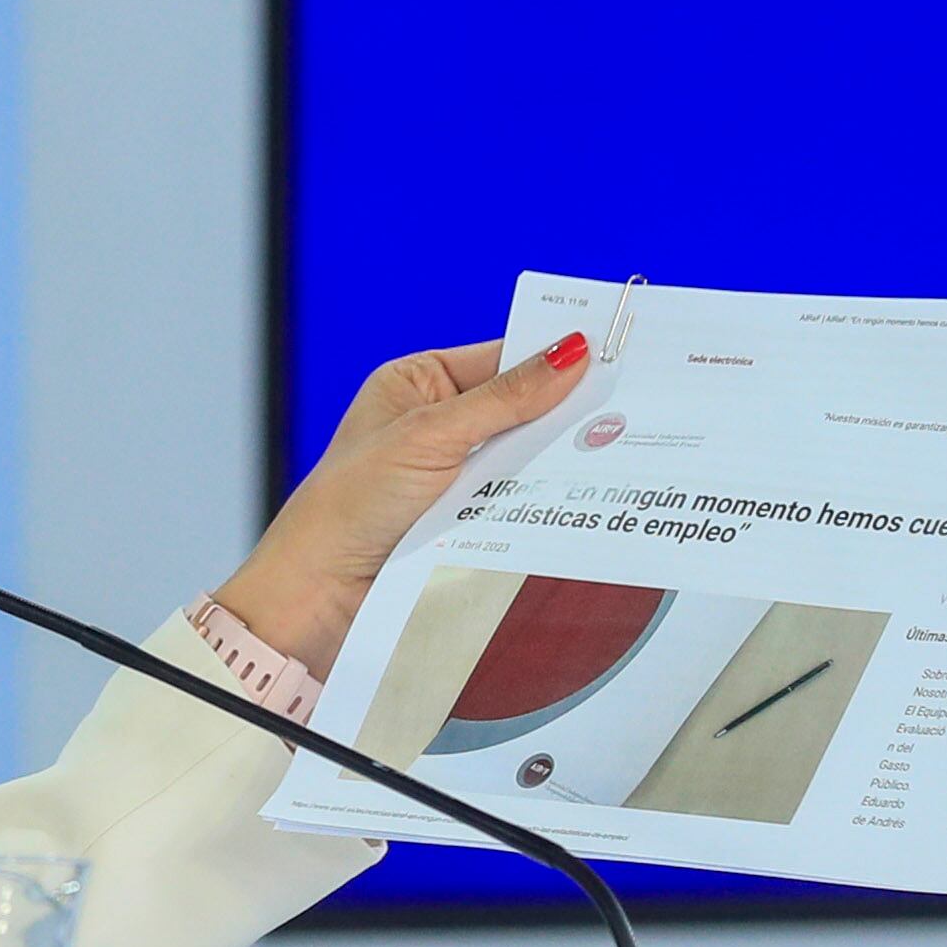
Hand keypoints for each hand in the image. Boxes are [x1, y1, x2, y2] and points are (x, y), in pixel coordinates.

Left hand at [212, 331, 590, 675]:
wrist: (321, 592)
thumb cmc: (348, 505)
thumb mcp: (430, 435)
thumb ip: (503, 399)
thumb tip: (567, 353)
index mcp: (418, 383)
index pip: (501, 359)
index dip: (552, 360)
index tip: (609, 358)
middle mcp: (437, 424)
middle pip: (519, 410)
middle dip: (562, 416)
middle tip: (625, 412)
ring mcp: (454, 475)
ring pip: (525, 459)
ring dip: (555, 464)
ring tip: (611, 456)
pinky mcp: (467, 521)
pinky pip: (518, 501)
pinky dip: (541, 502)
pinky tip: (576, 500)